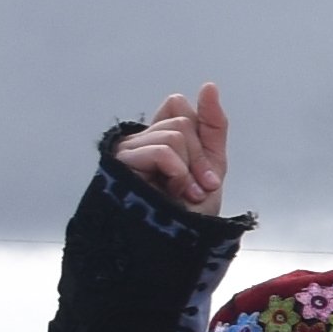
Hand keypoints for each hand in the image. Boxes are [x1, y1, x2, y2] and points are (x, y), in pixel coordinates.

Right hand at [112, 85, 230, 213]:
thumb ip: (212, 125)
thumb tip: (209, 86)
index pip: (177, 104)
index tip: (207, 172)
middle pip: (182, 120)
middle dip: (199, 158)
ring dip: (190, 170)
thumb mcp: (212, 165)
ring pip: (175, 134)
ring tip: (183, 194)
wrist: (180, 245)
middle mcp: (139, 141)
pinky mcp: (121, 165)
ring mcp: (128, 152)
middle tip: (197, 188)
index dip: (200, 133)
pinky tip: (173, 193)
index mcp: (158, 139)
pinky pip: (162, 150)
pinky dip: (178, 172)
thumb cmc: (191, 213)